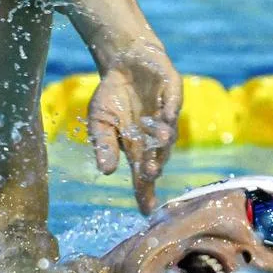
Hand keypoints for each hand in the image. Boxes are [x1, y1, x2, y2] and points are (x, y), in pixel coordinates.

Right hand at [87, 41, 181, 213]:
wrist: (124, 62)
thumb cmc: (112, 96)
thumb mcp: (99, 121)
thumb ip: (103, 144)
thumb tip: (105, 171)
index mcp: (137, 148)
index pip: (142, 176)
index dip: (145, 192)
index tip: (147, 211)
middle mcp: (154, 137)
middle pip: (158, 156)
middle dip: (153, 164)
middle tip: (149, 173)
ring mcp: (165, 116)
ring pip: (168, 133)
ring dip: (162, 137)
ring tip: (156, 139)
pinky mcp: (172, 95)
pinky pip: (172, 105)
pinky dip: (168, 111)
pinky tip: (164, 116)